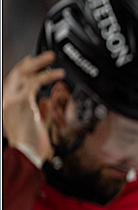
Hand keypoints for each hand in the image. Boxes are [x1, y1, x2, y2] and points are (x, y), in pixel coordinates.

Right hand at [2, 52, 63, 166]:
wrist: (26, 153)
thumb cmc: (30, 144)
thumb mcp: (35, 124)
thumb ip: (40, 111)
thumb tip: (47, 102)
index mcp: (8, 105)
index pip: (13, 81)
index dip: (22, 69)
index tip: (30, 61)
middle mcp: (8, 101)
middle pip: (16, 73)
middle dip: (31, 62)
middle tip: (46, 55)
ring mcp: (13, 100)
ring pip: (24, 73)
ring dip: (40, 64)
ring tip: (53, 59)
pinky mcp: (23, 102)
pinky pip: (34, 82)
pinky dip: (47, 75)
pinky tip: (57, 74)